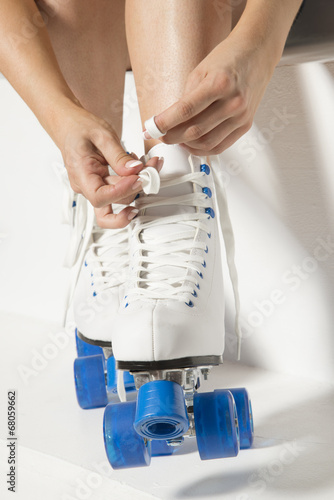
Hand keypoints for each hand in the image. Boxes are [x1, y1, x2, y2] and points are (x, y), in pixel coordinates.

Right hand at [58, 106, 161, 227]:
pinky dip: (133, 181)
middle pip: (114, 201)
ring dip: (138, 184)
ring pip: (120, 198)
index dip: (121, 191)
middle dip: (136, 188)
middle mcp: (86, 186)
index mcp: (81, 174)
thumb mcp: (102, 135)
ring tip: (147, 165)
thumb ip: (119, 156)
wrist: (70, 125)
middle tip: (150, 171)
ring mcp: (95, 187)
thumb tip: (135, 170)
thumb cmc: (79, 128)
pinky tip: (139, 168)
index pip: (100, 197)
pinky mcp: (103, 185)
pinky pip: (120, 190)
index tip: (137, 178)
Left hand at [145, 35, 276, 155]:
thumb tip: (170, 121)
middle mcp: (233, 102)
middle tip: (159, 135)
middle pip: (195, 131)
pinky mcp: (245, 125)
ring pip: (206, 143)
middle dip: (171, 137)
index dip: (164, 123)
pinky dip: (202, 149)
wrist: (257, 52)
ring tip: (174, 140)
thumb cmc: (229, 57)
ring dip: (186, 146)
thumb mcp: (201, 70)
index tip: (150, 128)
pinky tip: (192, 144)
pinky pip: (220, 146)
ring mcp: (241, 116)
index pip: (185, 110)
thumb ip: (186, 98)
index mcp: (220, 83)